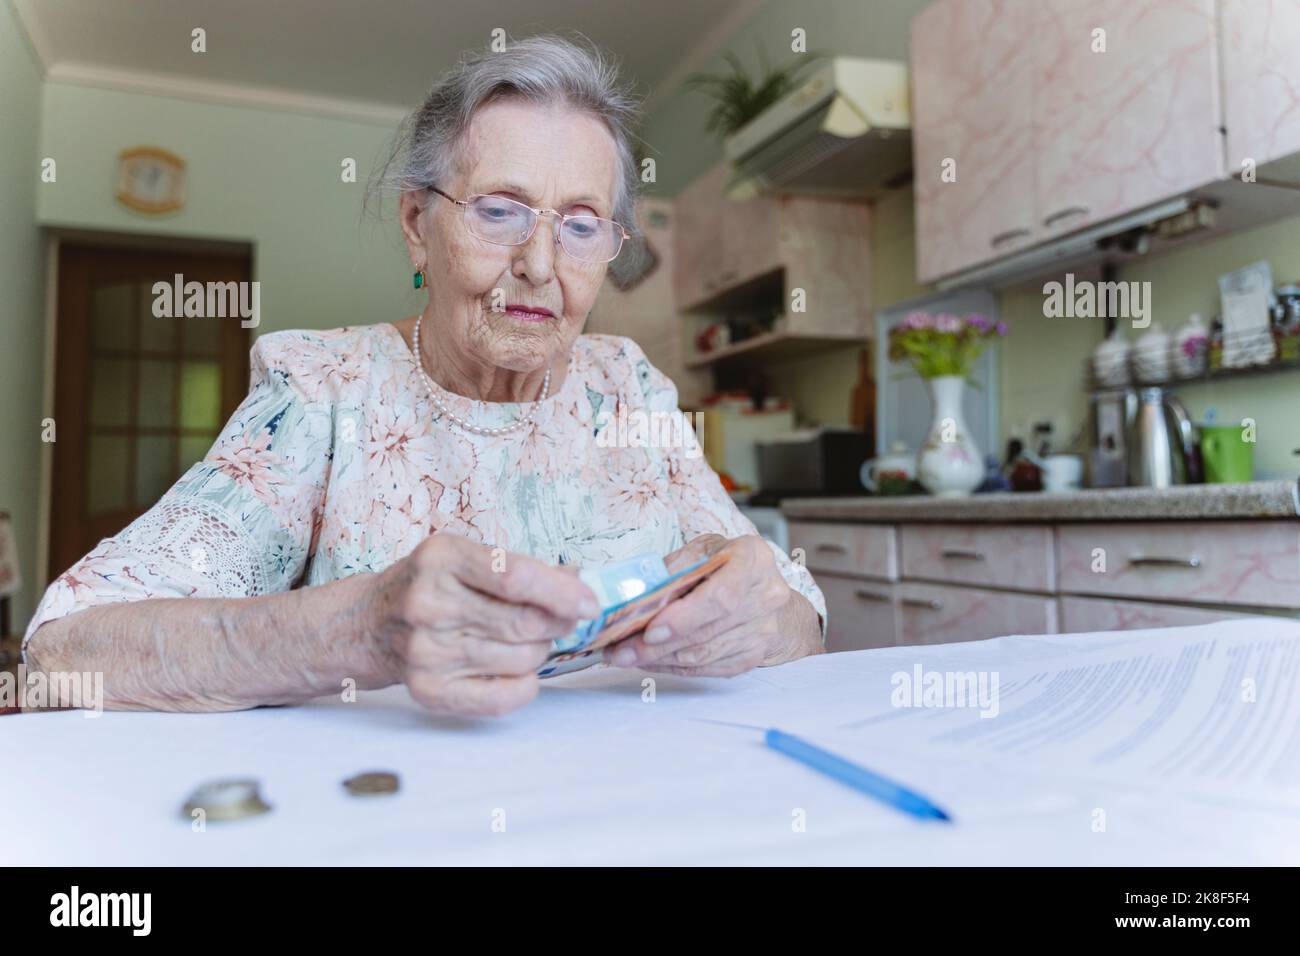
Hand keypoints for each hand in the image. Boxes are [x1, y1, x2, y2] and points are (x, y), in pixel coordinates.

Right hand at [370, 535, 598, 715]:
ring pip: (521, 659)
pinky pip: (502, 697)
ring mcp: (426, 651)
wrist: (369, 624)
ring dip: (540, 650)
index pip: (515, 577)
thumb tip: (578, 587)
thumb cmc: (430, 585)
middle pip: (524, 623)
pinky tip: (519, 670)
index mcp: (442, 559)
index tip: (589, 603)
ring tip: (527, 639)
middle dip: (558, 623)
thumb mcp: (465, 557)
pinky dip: (525, 685)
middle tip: (562, 620)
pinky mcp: (428, 690)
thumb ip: (520, 570)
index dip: (562, 593)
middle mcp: (429, 604)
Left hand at [603, 534, 821, 676]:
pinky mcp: (753, 656)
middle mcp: (766, 596)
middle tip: (619, 651)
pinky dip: (674, 666)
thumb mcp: (706, 550)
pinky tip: (650, 661)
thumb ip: (675, 567)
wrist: (771, 595)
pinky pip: (707, 668)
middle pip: (706, 631)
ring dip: (659, 658)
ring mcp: (763, 631)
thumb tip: (637, 593)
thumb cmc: (731, 566)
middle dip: (657, 645)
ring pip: (703, 655)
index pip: (720, 597)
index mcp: (753, 559)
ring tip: (626, 656)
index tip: (649, 630)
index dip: (683, 618)